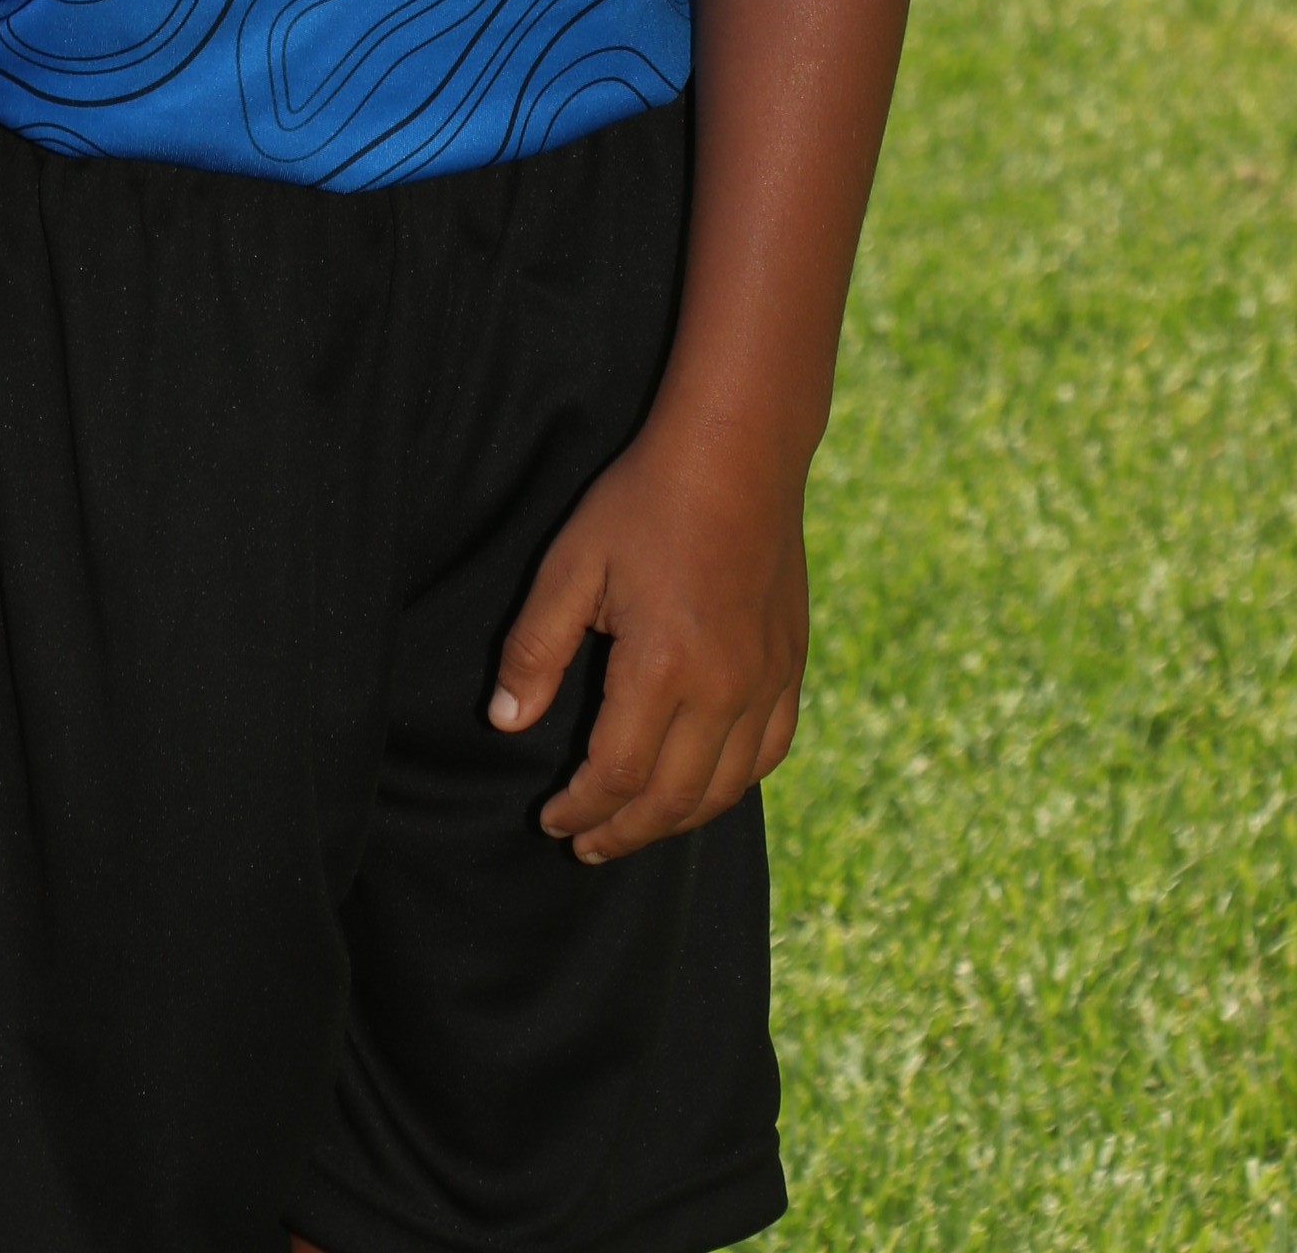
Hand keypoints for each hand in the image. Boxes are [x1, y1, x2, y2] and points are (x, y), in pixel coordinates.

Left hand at [489, 419, 807, 861]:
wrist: (738, 452)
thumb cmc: (643, 502)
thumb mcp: (571, 565)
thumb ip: (535, 650)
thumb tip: (506, 724)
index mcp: (662, 667)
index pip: (617, 775)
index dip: (581, 809)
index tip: (550, 820)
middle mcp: (723, 687)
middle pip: (672, 798)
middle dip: (623, 832)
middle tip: (584, 845)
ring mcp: (766, 680)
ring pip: (726, 787)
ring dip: (676, 820)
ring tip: (636, 827)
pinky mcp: (791, 664)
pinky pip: (769, 751)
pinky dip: (734, 784)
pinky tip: (705, 786)